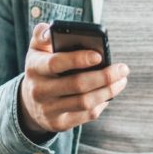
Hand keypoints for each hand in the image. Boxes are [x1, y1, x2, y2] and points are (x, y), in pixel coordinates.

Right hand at [18, 23, 129, 139]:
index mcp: (34, 67)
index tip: (99, 55)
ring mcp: (48, 110)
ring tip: (121, 80)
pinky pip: (86, 115)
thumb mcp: (36, 49)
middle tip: (123, 69)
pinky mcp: (59, 124)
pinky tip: (109, 94)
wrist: (29, 102)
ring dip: (108, 91)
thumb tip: (52, 30)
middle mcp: (39, 91)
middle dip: (104, 77)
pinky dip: (101, 104)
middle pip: (77, 85)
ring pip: (85, 102)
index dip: (78, 59)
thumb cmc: (41, 68)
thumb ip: (43, 34)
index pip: (56, 63)